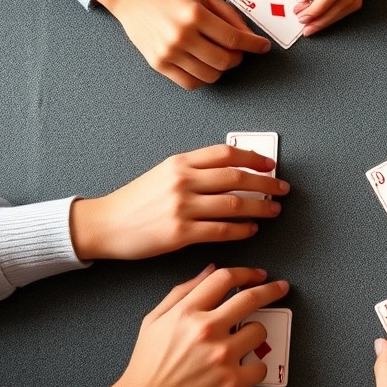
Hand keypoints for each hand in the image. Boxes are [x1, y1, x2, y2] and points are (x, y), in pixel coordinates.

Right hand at [70, 144, 290, 260]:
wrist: (104, 224)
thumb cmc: (134, 201)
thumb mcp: (163, 173)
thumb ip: (193, 170)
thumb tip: (230, 169)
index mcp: (180, 163)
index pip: (226, 153)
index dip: (254, 157)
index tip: (270, 164)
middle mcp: (183, 180)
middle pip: (237, 177)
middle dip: (266, 183)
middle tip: (282, 188)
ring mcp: (182, 206)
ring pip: (234, 204)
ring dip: (260, 207)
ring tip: (273, 210)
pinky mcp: (180, 232)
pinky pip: (221, 230)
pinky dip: (241, 229)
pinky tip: (252, 229)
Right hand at [94, 0, 271, 89]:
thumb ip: (229, 15)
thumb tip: (249, 36)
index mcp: (193, 14)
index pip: (234, 39)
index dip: (254, 45)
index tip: (262, 47)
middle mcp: (180, 35)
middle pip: (224, 61)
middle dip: (238, 58)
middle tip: (238, 51)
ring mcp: (168, 52)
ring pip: (210, 75)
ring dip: (222, 68)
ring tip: (218, 55)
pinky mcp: (159, 64)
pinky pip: (191, 83)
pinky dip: (204, 78)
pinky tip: (204, 64)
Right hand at [97, 266, 289, 386]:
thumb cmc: (148, 365)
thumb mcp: (155, 320)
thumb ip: (182, 292)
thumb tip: (210, 270)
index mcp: (186, 313)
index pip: (225, 279)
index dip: (247, 273)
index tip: (259, 275)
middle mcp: (206, 330)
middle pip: (251, 298)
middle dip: (271, 290)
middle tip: (281, 289)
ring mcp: (222, 356)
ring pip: (260, 331)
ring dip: (255, 334)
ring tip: (242, 343)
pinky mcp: (233, 382)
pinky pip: (261, 366)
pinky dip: (255, 367)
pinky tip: (242, 368)